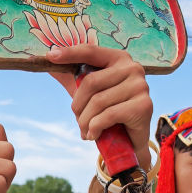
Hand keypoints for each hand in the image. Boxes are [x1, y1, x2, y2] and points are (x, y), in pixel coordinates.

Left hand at [47, 45, 152, 169]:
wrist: (131, 141)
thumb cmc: (109, 112)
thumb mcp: (89, 93)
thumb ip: (72, 76)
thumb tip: (47, 60)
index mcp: (119, 58)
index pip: (91, 51)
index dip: (70, 53)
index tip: (50, 56)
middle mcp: (133, 68)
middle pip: (91, 82)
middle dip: (78, 105)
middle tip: (77, 119)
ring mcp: (141, 86)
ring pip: (98, 101)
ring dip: (85, 121)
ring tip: (84, 131)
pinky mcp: (144, 106)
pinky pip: (108, 115)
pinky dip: (95, 128)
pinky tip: (93, 135)